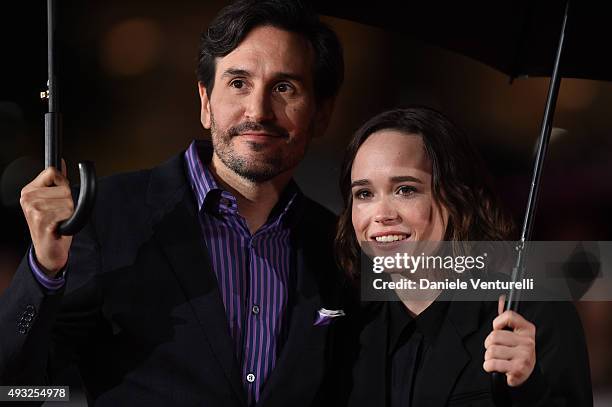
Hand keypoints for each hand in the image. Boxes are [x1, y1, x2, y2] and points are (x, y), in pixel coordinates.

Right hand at [19, 160, 73, 276]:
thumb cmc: (52, 225)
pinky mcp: (41, 220)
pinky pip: (67, 212)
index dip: (63, 183)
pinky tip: (59, 226)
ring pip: (68, 200)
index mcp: (29, 190)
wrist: (49, 250)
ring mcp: (33, 209)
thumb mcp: (53, 200)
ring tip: (59, 220)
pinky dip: (68, 220)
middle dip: (68, 201)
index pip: (52, 172)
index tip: (59, 196)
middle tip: (59, 213)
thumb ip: (57, 181)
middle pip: (64, 187)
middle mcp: (28, 198)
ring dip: (69, 212)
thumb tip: (60, 162)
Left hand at [483, 296, 535, 386]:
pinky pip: (492, 363)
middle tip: (498, 350)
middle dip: (489, 344)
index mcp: (527, 330)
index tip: (498, 329)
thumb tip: (501, 300)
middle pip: (494, 336)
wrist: (524, 375)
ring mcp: (524, 355)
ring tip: (498, 360)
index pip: (509, 316)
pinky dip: (489, 367)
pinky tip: (497, 368)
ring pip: (491, 350)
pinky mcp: (518, 369)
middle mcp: (528, 341)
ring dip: (489, 357)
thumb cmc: (515, 352)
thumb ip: (506, 318)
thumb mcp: (514, 334)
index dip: (497, 322)